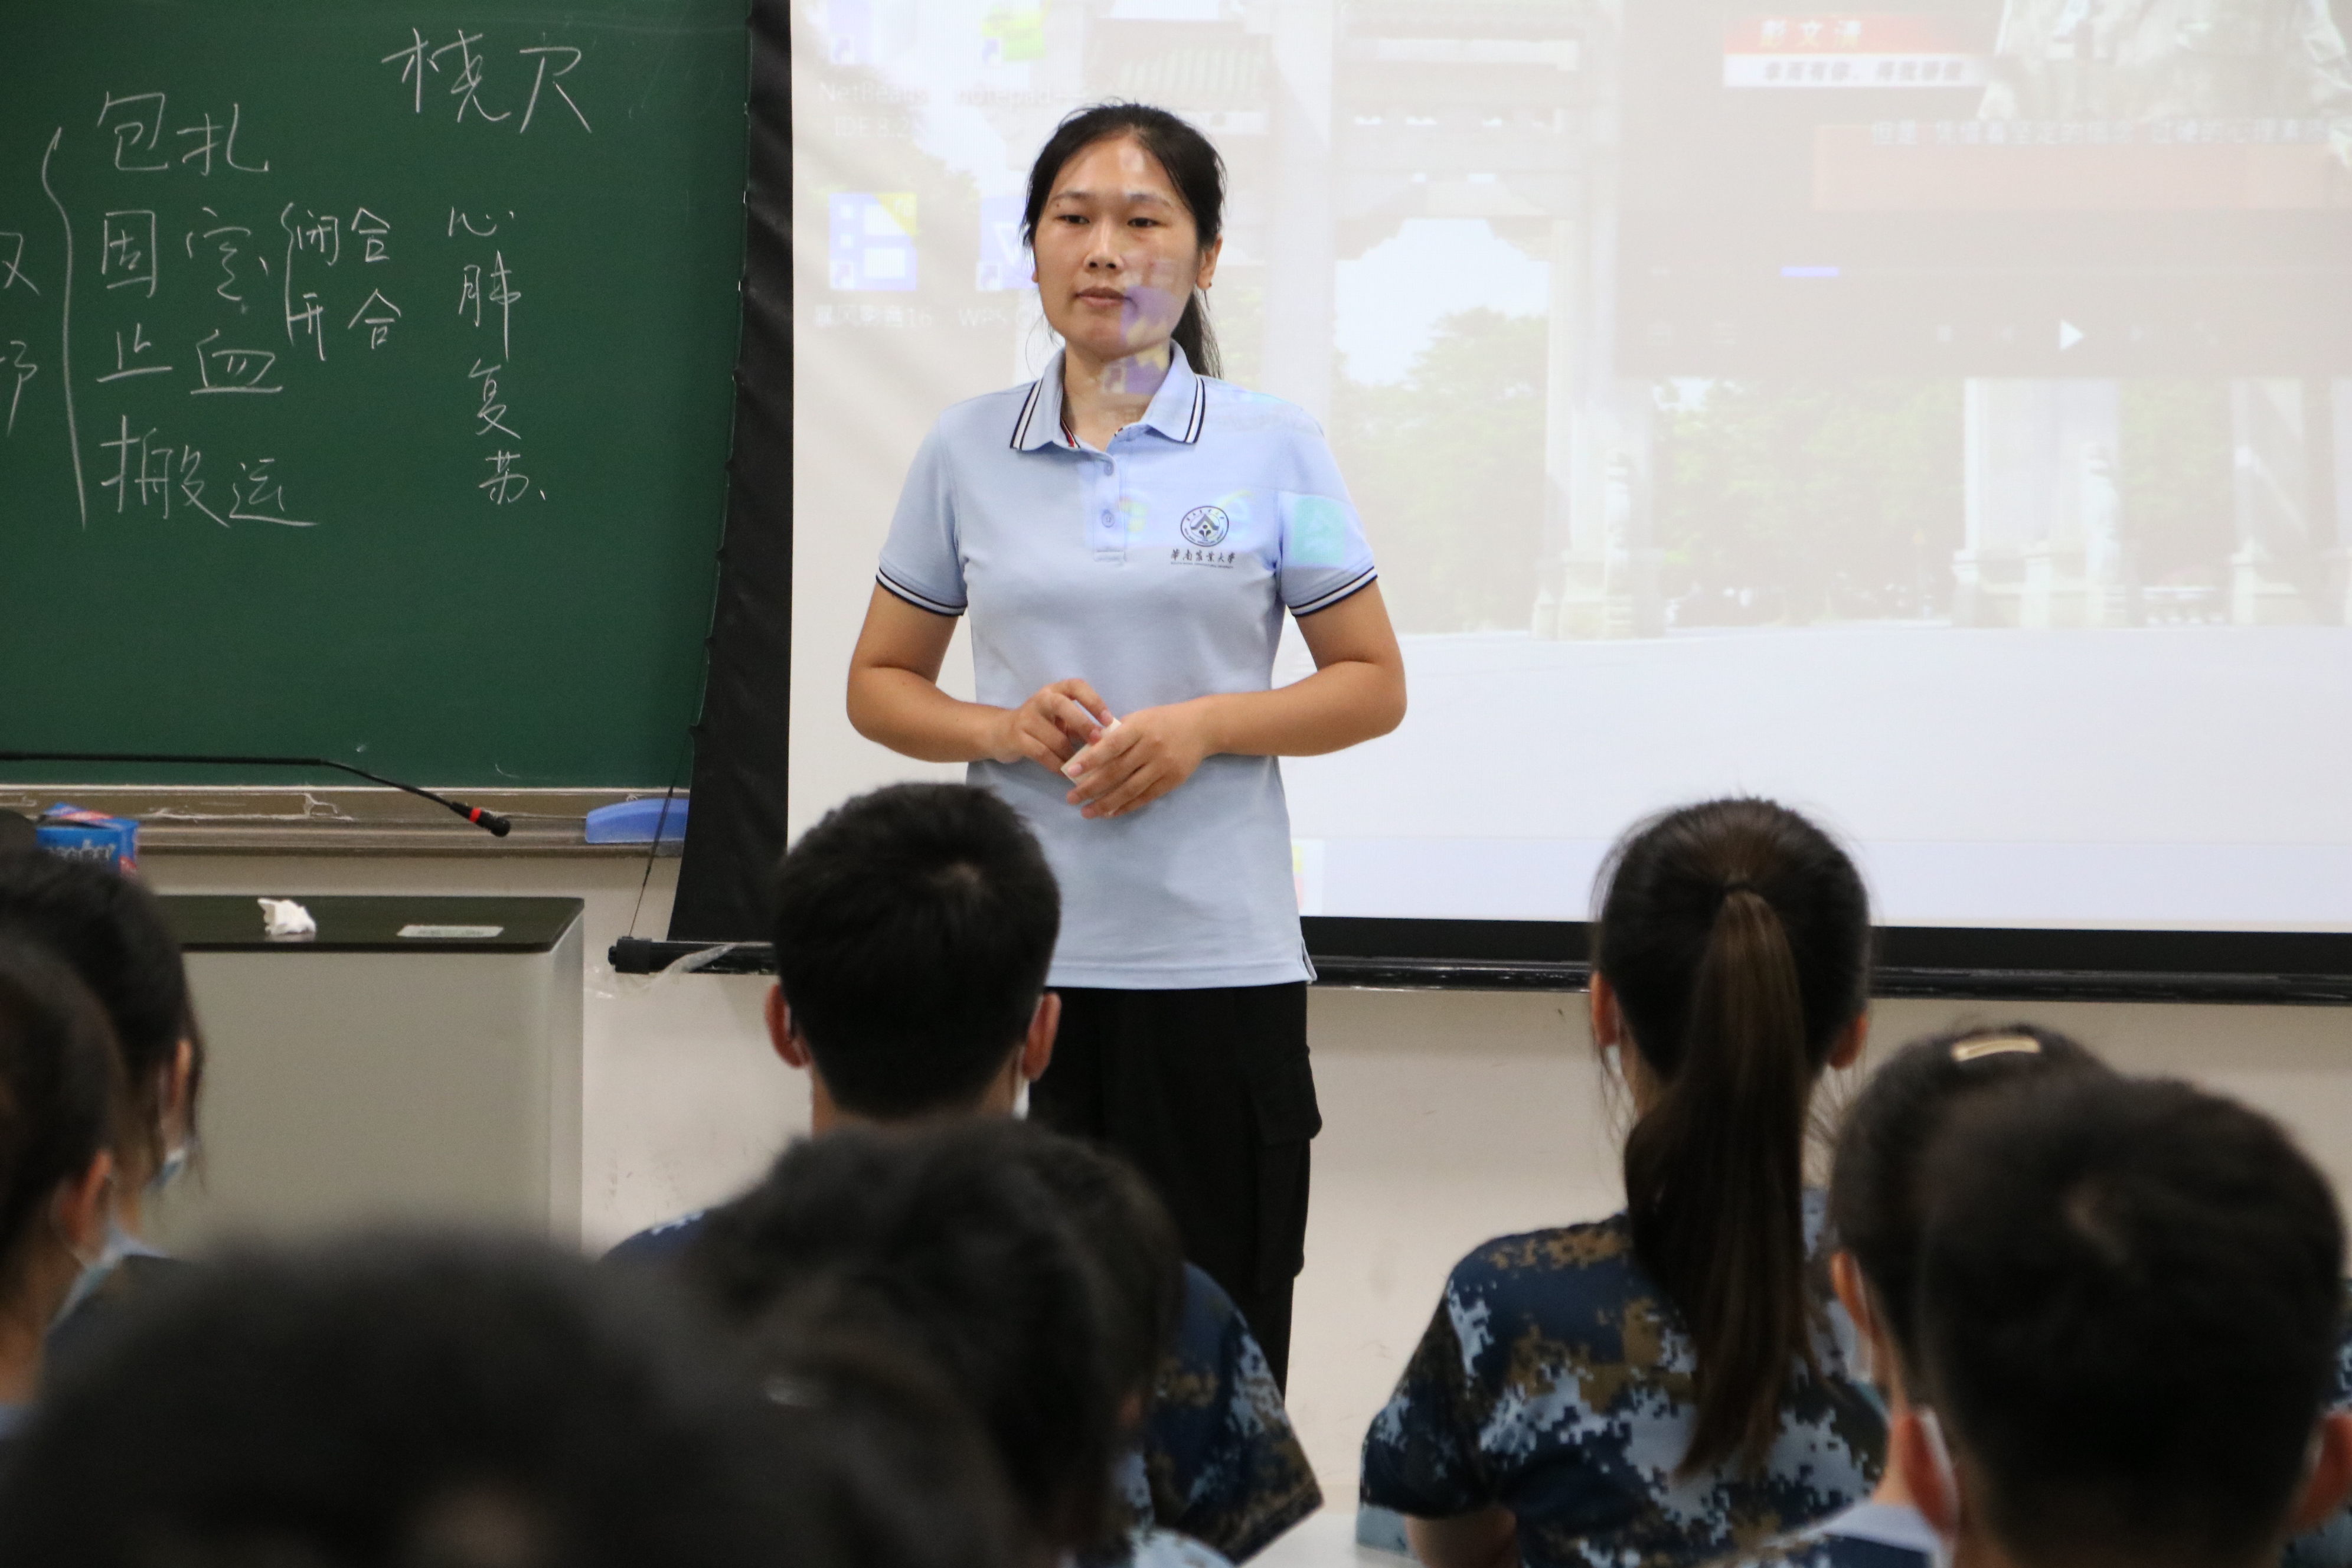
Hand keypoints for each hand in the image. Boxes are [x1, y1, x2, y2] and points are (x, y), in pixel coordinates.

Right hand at [987, 679, 1112, 771]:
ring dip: (1071, 754)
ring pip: (1053, 737)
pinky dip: (1057, 766)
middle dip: (1083, 724)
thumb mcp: (1060, 719)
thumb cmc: (1040, 725)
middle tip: (1098, 741)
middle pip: (1062, 706)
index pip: (1076, 686)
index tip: (1109, 720)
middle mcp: (1040, 700)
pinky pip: (1042, 753)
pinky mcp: (1017, 738)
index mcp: (1055, 691)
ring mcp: (1026, 718)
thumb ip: (1081, 725)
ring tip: (1084, 766)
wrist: (1000, 732)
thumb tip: (1110, 740)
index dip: (1094, 701)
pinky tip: (1067, 774)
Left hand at [1061, 702, 1211, 818]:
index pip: (1111, 746)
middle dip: (1091, 787)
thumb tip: (1089, 754)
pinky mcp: (1172, 780)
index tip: (1071, 772)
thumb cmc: (1163, 720)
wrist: (1201, 727)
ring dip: (1106, 803)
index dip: (1090, 760)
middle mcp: (1151, 747)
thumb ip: (1117, 734)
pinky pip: (1145, 797)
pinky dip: (1126, 806)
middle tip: (1072, 799)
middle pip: (1117, 771)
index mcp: (1140, 728)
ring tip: (1087, 811)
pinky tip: (1110, 812)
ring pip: (1130, 789)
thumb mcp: (1139, 718)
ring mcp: (1163, 765)